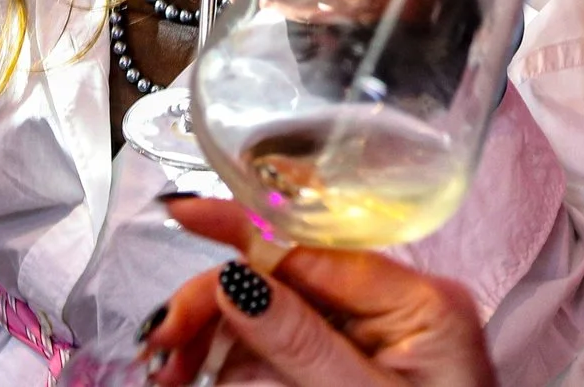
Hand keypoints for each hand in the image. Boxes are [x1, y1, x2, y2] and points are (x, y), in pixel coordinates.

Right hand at [137, 197, 495, 386]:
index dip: (241, 229)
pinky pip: (277, 346)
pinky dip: (233, 359)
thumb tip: (238, 281)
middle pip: (282, 275)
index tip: (184, 212)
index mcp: (420, 302)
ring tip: (169, 371)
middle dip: (214, 301)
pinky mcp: (345, 366)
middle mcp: (394, 308)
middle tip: (163, 342)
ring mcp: (368, 337)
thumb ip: (301, 343)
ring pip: (270, 310)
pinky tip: (199, 373)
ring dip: (213, 334)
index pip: (315, 246)